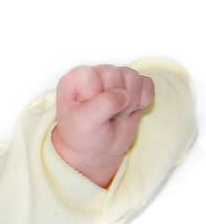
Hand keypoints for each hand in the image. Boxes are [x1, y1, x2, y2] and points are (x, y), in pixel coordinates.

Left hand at [52, 64, 154, 187]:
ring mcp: (115, 78)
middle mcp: (95, 74)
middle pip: (116, 73)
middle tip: (107, 116)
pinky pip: (147, 84)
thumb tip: (125, 94)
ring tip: (116, 114)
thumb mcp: (86, 122)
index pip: (92, 74)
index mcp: (75, 79)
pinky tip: (129, 110)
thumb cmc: (83, 135)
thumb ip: (104, 104)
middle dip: (116, 100)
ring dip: (131, 102)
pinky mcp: (133, 86)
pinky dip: (143, 100)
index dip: (98, 95)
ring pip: (133, 77)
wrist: (96, 149)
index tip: (91, 111)